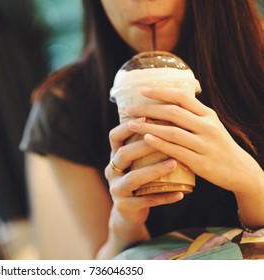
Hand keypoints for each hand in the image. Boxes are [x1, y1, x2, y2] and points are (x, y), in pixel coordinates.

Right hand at [105, 118, 183, 246]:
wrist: (128, 212)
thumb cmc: (138, 180)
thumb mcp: (136, 162)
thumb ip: (145, 145)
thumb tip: (171, 117)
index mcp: (115, 156)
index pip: (114, 137)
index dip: (127, 127)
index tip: (146, 118)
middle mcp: (112, 170)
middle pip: (123, 155)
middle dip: (144, 146)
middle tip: (166, 138)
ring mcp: (117, 189)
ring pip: (133, 179)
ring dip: (154, 170)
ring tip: (175, 163)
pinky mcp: (125, 206)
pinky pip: (145, 201)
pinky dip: (164, 197)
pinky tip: (180, 193)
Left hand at [126, 87, 262, 194]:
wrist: (239, 170)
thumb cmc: (217, 145)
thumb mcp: (210, 124)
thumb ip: (192, 113)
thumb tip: (166, 100)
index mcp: (208, 114)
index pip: (182, 97)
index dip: (161, 92)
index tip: (142, 90)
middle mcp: (207, 126)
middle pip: (173, 113)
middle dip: (148, 109)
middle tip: (130, 109)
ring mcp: (205, 144)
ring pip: (173, 132)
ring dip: (149, 127)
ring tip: (131, 124)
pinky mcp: (201, 162)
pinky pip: (176, 151)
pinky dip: (160, 144)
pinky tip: (146, 139)